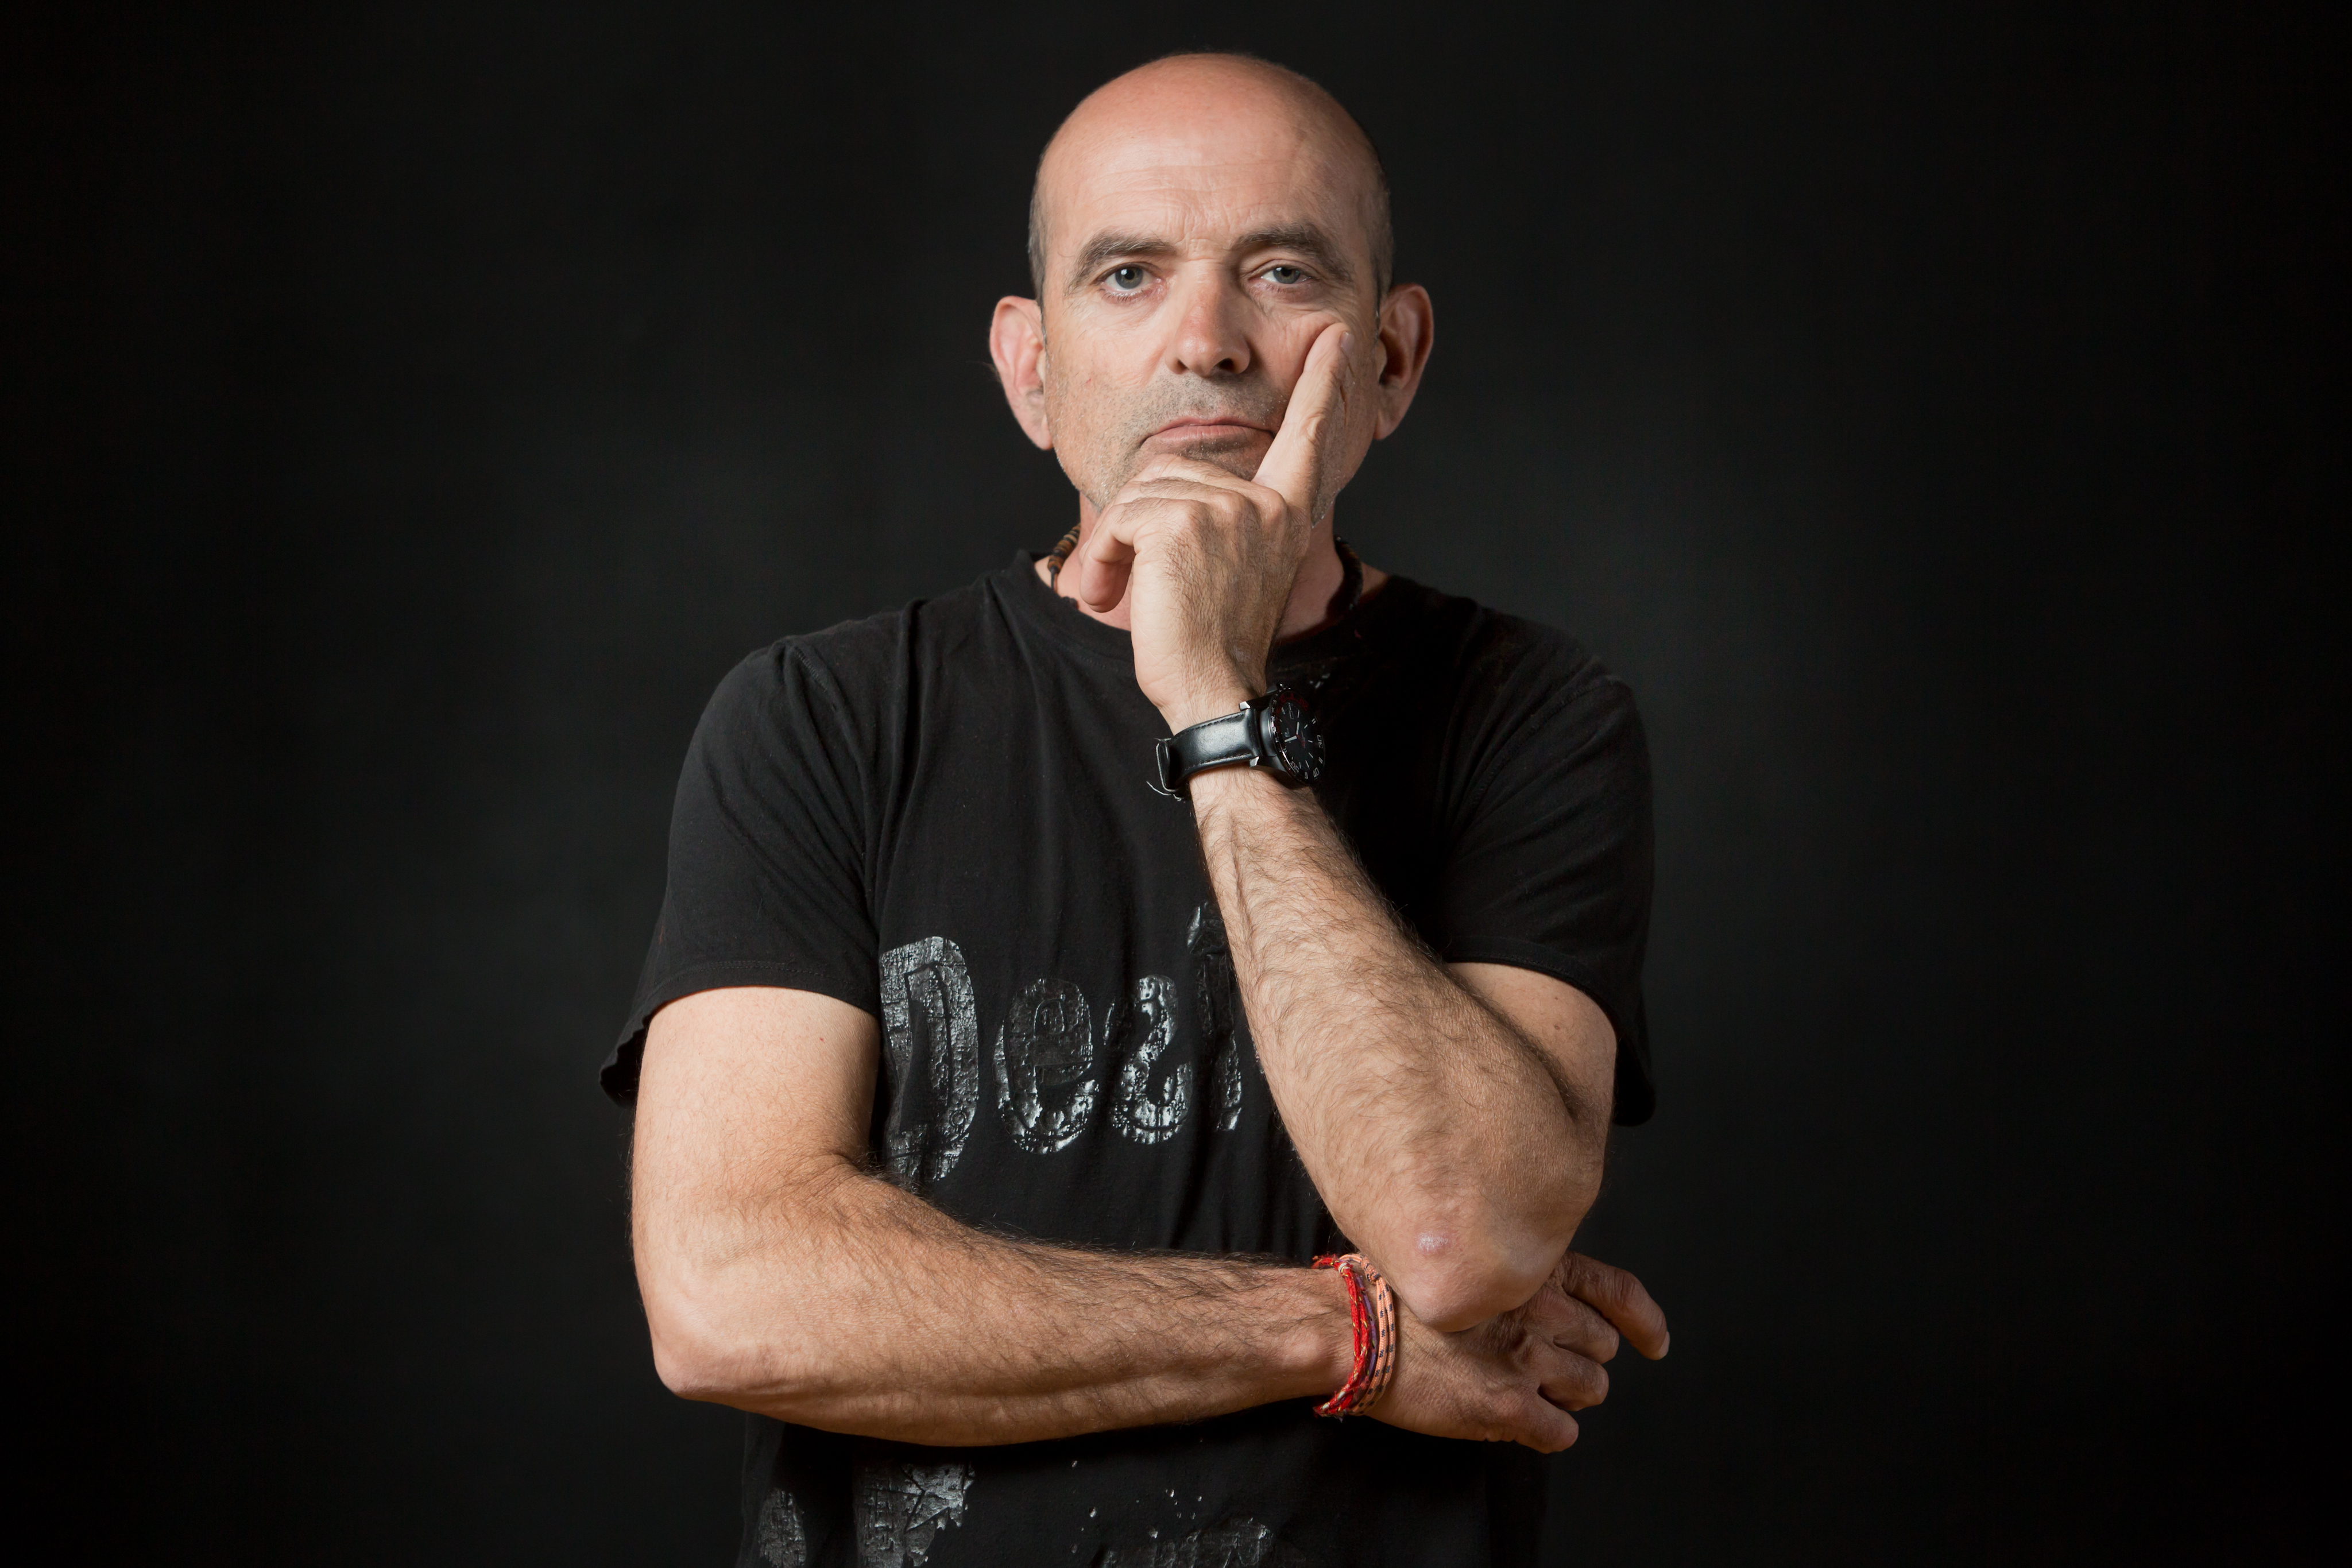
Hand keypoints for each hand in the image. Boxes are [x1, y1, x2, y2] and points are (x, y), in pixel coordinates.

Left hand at [1069, 323, 1357, 729]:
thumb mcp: (1236, 567)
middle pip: (1174, 468)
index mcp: (1286, 512)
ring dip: (1116, 545)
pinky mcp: (1180, 524)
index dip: (1325, 388)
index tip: (1340, 339)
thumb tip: (1174, 484)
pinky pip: (1119, 518)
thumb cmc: (1215, 641)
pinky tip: (1112, 594)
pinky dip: (1103, 558)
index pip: (1309, 438)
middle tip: (1137, 581)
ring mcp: (1226, 510)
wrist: (1213, 690)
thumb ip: (1226, 518)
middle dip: (1139, 522)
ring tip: (1127, 593)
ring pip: (1140, 493)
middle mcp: (1264, 504)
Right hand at [1370, 1251, 1669, 1453]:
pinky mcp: (1509, 1404)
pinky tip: (1516, 1421)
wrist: (1351, 1327)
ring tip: (1525, 1393)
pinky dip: (1545, 1432)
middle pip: (1601, 1347)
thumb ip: (1512, 1273)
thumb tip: (1544, 1297)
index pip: (1617, 1290)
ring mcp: (1527, 1357)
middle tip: (1548, 1369)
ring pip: (1589, 1390)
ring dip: (1564, 1397)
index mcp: (1532, 1268)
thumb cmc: (1392, 1291)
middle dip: (1581, 1360)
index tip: (1654, 1342)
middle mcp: (1539, 1308)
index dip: (1644, 1321)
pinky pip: (1560, 1433)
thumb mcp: (1466, 1256)